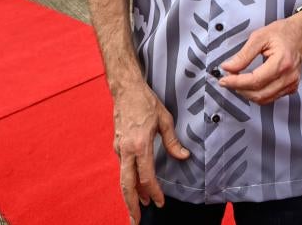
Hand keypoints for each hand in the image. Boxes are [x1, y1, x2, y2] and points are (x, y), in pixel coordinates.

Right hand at [112, 82, 188, 223]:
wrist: (125, 89)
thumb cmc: (146, 102)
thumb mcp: (165, 120)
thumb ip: (173, 141)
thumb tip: (184, 157)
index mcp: (140, 145)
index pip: (146, 177)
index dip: (154, 192)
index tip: (160, 202)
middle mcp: (126, 150)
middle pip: (126, 185)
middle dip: (131, 205)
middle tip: (136, 221)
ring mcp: (119, 148)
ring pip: (123, 178)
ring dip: (130, 195)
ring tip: (138, 209)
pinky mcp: (117, 146)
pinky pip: (123, 168)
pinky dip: (128, 181)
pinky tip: (136, 187)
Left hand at [219, 11, 301, 104]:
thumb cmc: (284, 31)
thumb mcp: (260, 37)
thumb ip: (243, 55)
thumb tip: (228, 67)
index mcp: (282, 62)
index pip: (254, 81)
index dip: (236, 82)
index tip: (224, 80)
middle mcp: (289, 76)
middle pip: (259, 94)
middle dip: (239, 89)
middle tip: (229, 80)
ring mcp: (292, 83)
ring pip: (264, 99)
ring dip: (248, 93)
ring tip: (238, 82)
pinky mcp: (292, 87)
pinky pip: (271, 97)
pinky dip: (258, 94)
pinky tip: (251, 85)